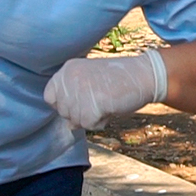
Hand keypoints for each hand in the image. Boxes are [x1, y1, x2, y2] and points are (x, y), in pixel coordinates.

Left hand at [44, 50, 166, 129]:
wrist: (144, 75)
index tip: (85, 99)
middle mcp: (70, 77)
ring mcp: (80, 90)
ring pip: (75, 121)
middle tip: (101, 99)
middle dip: (81, 113)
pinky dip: (100, 122)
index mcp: (67, 69)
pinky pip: (88, 125)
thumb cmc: (119, 80)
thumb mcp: (88, 81)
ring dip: (92, 118)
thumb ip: (73, 97)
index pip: (50, 97)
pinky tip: (111, 108)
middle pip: (63, 112)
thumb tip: (68, 126)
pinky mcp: (92, 104)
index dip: (67, 104)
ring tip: (107, 102)